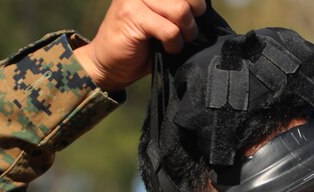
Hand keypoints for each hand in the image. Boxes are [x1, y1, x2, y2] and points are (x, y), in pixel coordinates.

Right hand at [73, 0, 206, 90]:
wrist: (107, 64)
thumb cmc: (140, 46)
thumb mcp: (165, 23)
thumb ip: (180, 13)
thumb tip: (207, 9)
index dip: (197, 4)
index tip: (195, 18)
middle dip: (194, 18)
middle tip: (187, 33)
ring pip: (180, 10)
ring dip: (185, 32)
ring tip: (177, 42)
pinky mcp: (132, 16)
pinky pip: (169, 29)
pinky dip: (174, 43)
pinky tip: (168, 48)